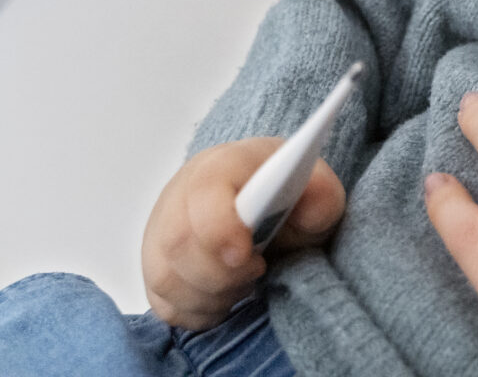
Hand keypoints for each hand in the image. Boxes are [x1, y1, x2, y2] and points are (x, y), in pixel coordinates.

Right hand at [141, 138, 345, 328]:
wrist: (264, 207)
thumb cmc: (285, 198)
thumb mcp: (317, 191)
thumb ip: (321, 195)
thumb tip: (312, 207)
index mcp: (221, 165)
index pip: (205, 190)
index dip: (219, 228)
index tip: (247, 255)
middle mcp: (180, 195)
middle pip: (178, 242)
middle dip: (222, 273)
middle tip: (258, 269)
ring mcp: (160, 233)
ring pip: (166, 279)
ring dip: (213, 294)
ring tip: (245, 279)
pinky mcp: (155, 269)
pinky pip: (165, 305)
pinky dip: (200, 312)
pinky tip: (226, 293)